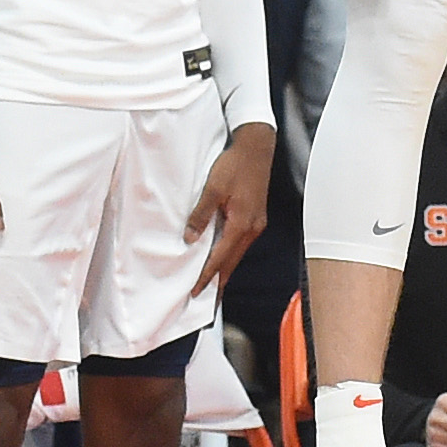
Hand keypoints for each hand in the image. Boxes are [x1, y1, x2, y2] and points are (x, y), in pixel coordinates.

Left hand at [184, 122, 273, 299]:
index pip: (220, 259)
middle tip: (205, 299)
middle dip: (218, 281)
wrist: (256, 147)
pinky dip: (230, 254)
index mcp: (242, 224)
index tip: (195, 291)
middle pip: (232, 262)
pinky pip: (241, 243)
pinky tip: (222, 257)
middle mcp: (253, 228)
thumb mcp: (213, 187)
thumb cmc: (235, 164)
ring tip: (211, 283)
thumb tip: (189, 238)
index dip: (206, 276)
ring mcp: (257, 224)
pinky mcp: (256, 217)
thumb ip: (201, 214)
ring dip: (224, 269)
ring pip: (237, 254)